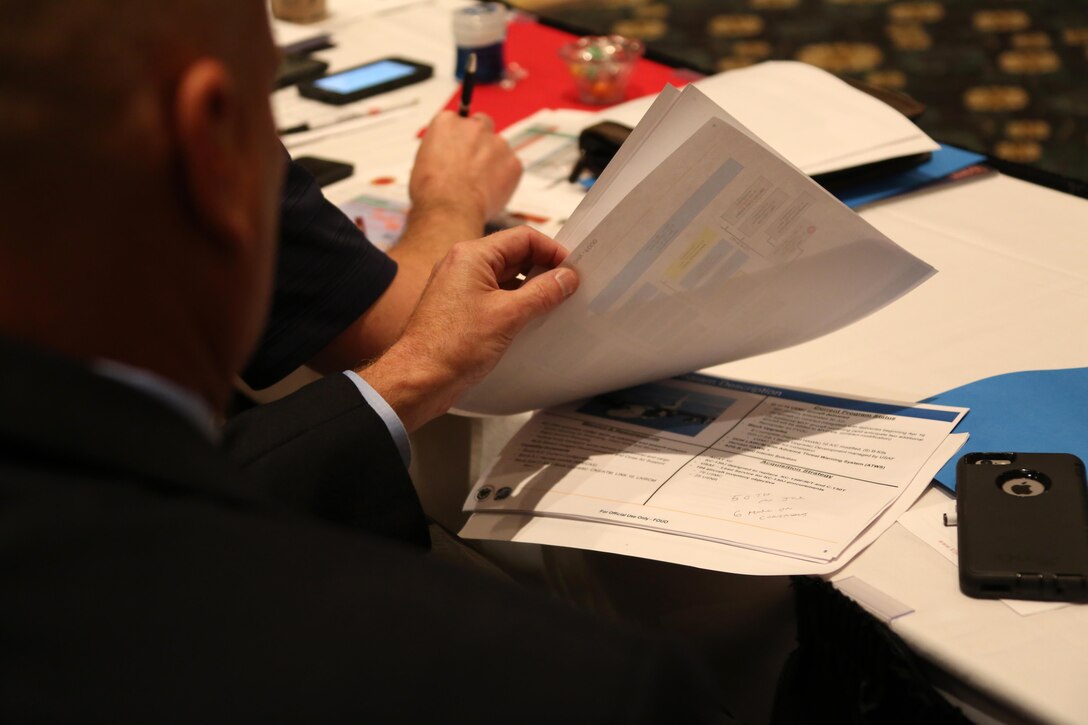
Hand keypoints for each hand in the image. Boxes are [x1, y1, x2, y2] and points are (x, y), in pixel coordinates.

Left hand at [358, 226, 577, 431]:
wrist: (419, 379)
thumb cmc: (453, 346)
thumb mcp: (508, 315)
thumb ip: (543, 292)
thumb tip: (567, 277)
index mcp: (472, 255)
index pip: (522, 238)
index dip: (551, 250)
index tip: (572, 270)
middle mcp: (463, 264)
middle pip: (514, 255)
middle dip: (543, 269)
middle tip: (569, 288)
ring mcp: (459, 287)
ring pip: (505, 277)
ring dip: (530, 289)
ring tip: (555, 306)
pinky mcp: (459, 308)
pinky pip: (494, 296)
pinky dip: (515, 304)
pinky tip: (531, 320)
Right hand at [409, 110, 521, 223]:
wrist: (450, 208)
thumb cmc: (431, 190)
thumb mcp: (423, 159)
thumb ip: (442, 148)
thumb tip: (449, 154)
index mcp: (448, 122)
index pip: (458, 120)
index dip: (458, 139)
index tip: (457, 152)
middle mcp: (474, 126)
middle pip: (482, 124)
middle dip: (480, 140)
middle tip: (473, 164)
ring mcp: (497, 143)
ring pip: (498, 147)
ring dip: (493, 160)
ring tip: (479, 184)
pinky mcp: (513, 162)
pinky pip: (512, 166)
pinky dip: (505, 178)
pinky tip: (490, 191)